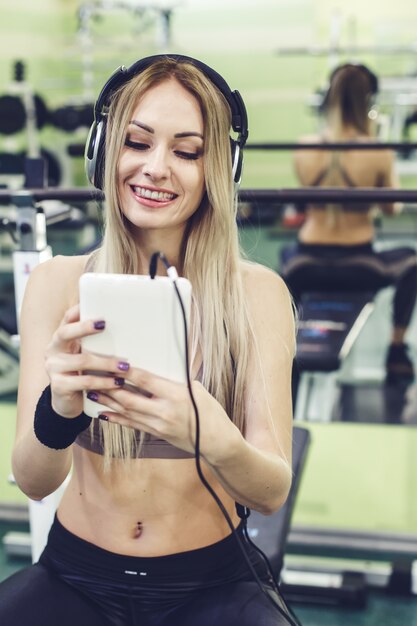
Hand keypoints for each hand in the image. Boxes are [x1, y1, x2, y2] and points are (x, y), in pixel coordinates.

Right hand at [44, 304, 130, 417]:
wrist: (69, 402)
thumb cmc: (83, 373)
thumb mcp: (87, 355)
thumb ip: (96, 342)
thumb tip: (126, 329)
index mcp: (61, 338)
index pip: (67, 319)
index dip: (78, 311)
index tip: (93, 305)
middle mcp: (53, 349)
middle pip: (65, 333)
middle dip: (84, 328)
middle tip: (103, 324)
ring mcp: (53, 367)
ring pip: (82, 360)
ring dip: (106, 363)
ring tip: (125, 366)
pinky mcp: (58, 386)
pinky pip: (85, 381)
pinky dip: (103, 382)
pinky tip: (117, 383)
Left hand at [87, 367, 237, 456]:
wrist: (216, 442)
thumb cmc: (209, 412)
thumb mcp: (196, 389)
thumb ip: (175, 381)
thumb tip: (156, 369)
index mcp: (176, 395)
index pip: (146, 381)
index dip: (127, 372)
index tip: (113, 362)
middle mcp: (164, 411)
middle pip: (130, 397)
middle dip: (110, 386)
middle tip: (94, 375)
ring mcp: (158, 425)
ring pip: (127, 412)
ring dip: (108, 401)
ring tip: (92, 391)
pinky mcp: (156, 434)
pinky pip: (131, 425)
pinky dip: (116, 418)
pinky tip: (103, 412)